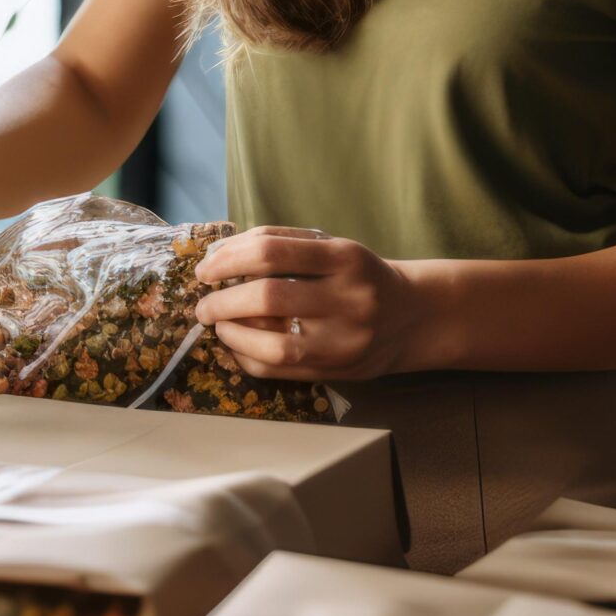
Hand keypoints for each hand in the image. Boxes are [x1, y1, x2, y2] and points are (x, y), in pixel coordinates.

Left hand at [193, 226, 434, 381]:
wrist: (412, 317)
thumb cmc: (358, 276)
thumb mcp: (332, 247)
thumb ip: (281, 244)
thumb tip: (219, 254)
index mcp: (345, 257)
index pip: (272, 252)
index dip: (228, 259)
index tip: (205, 270)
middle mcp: (350, 299)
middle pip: (268, 298)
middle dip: (222, 301)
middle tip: (204, 304)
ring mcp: (345, 340)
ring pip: (272, 345)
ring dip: (231, 334)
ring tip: (218, 324)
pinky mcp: (337, 371)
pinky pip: (278, 371)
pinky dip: (246, 357)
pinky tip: (236, 344)